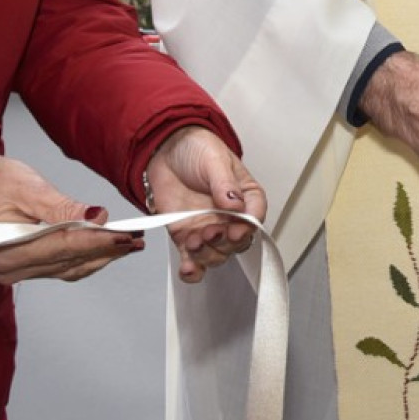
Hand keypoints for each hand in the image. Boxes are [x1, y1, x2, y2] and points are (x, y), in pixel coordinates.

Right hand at [0, 154, 142, 284]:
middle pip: (71, 261)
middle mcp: (12, 267)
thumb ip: (62, 207)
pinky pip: (62, 268)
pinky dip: (86, 258)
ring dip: (101, 256)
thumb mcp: (28, 187)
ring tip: (128, 244)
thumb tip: (95, 217)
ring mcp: (18, 271)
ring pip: (70, 269)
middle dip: (106, 250)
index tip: (125, 236)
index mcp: (9, 249)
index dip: (99, 242)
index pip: (65, 248)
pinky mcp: (26, 267)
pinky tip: (105, 249)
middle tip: (135, 239)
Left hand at [145, 126, 268, 283]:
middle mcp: (229, 218)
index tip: (237, 230)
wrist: (164, 149)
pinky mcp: (186, 237)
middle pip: (236, 243)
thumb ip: (225, 183)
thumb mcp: (214, 160)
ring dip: (206, 255)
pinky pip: (191, 260)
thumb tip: (235, 204)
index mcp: (245, 197)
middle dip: (224, 243)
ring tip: (195, 241)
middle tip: (212, 232)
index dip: (247, 229)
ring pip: (215, 255)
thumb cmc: (196, 149)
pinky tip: (187, 269)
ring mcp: (208, 229)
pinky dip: (191, 270)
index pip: (254, 218)